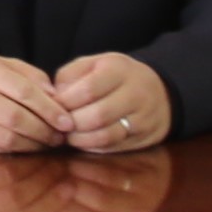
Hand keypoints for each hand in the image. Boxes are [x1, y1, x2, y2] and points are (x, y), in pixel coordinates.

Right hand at [0, 50, 67, 152]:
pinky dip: (16, 153)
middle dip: (43, 131)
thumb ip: (28, 76)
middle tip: (60, 137)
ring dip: (33, 145)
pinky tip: (28, 149)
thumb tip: (58, 97)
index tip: (67, 122)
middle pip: (15, 118)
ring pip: (6, 138)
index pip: (23, 91)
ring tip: (47, 144)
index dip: (49, 109)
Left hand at [41, 49, 174, 153]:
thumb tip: (53, 98)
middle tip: (57, 125)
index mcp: (119, 70)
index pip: (87, 90)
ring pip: (106, 136)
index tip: (52, 106)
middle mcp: (136, 93)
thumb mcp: (94, 64)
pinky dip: (92, 147)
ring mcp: (144, 118)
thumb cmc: (116, 76)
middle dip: (72, 123)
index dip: (65, 102)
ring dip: (80, 139)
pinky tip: (83, 140)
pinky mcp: (144, 138)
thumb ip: (70, 76)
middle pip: (97, 116)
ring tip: (68, 135)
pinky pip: (114, 147)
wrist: (159, 90)